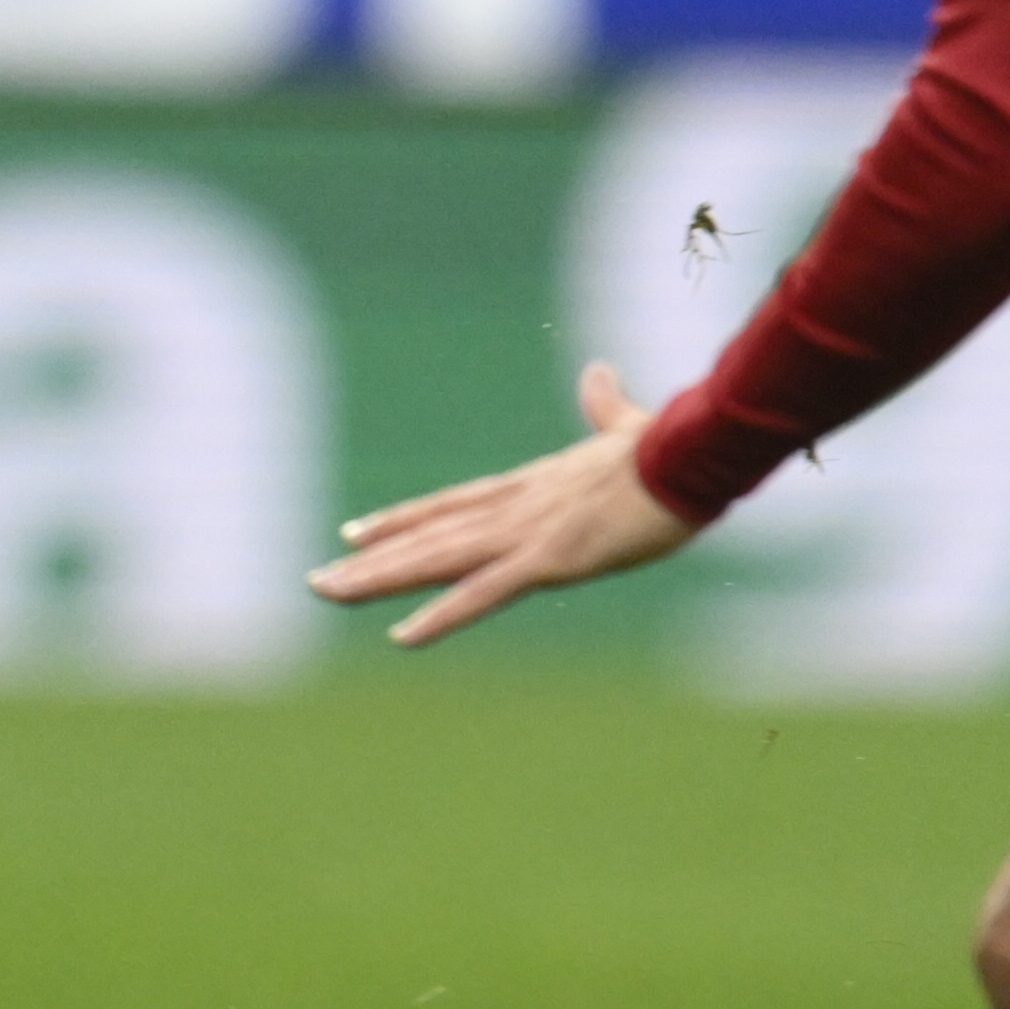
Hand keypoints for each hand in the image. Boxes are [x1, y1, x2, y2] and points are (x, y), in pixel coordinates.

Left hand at [308, 361, 697, 647]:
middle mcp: (515, 507)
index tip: (355, 532)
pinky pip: (484, 593)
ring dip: (380, 579)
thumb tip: (598, 372)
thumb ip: (605, 408)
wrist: (693, 452)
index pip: (450, 505)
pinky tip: (401, 636)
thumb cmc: (670, 444)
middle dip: (371, 559)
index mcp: (531, 486)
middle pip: (428, 536)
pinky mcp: (549, 559)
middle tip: (316, 579)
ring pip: (436, 560)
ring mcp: (527, 533)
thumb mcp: (628, 428)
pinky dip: (442, 615)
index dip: (401, 521)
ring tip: (328, 592)